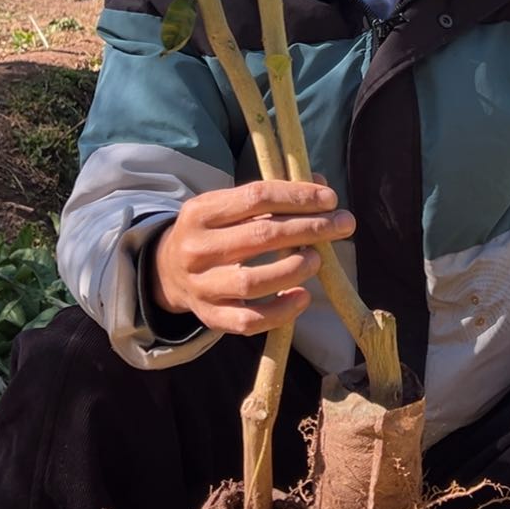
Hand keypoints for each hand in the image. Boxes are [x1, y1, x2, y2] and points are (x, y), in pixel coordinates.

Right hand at [150, 178, 354, 335]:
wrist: (166, 271)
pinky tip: (302, 297)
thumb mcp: (228, 205)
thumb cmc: (212, 232)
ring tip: (318, 259)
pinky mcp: (210, 316)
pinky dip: (280, 312)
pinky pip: (248, 321)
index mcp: (202, 211)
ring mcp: (201, 286)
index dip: (297, 196)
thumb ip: (271, 196)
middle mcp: (197, 248)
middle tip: (343, 224)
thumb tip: (321, 187)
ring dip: (293, 268)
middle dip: (310, 228)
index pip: (257, 197)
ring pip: (253, 281)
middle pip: (261, 236)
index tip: (330, 198)